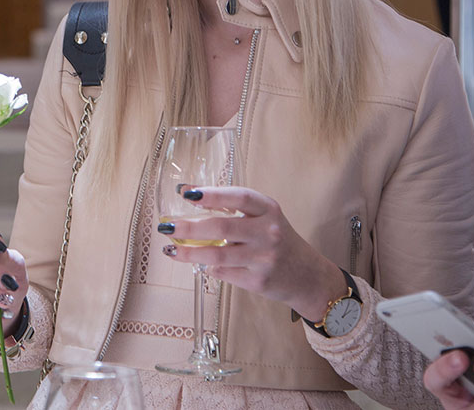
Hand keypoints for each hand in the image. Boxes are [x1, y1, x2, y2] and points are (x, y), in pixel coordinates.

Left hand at [158, 186, 346, 318]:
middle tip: (166, 226)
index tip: (187, 194)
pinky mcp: (258, 281)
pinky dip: (206, 267)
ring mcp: (264, 258)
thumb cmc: (278, 240)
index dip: (213, 194)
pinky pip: (223, 272)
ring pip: (216, 255)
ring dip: (189, 252)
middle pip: (221, 227)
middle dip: (188, 227)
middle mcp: (268, 232)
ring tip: (171, 249)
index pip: (239, 197)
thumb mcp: (264, 217)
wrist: (307, 276)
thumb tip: (189, 193)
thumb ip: (233, 207)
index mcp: (269, 209)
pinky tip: (198, 263)